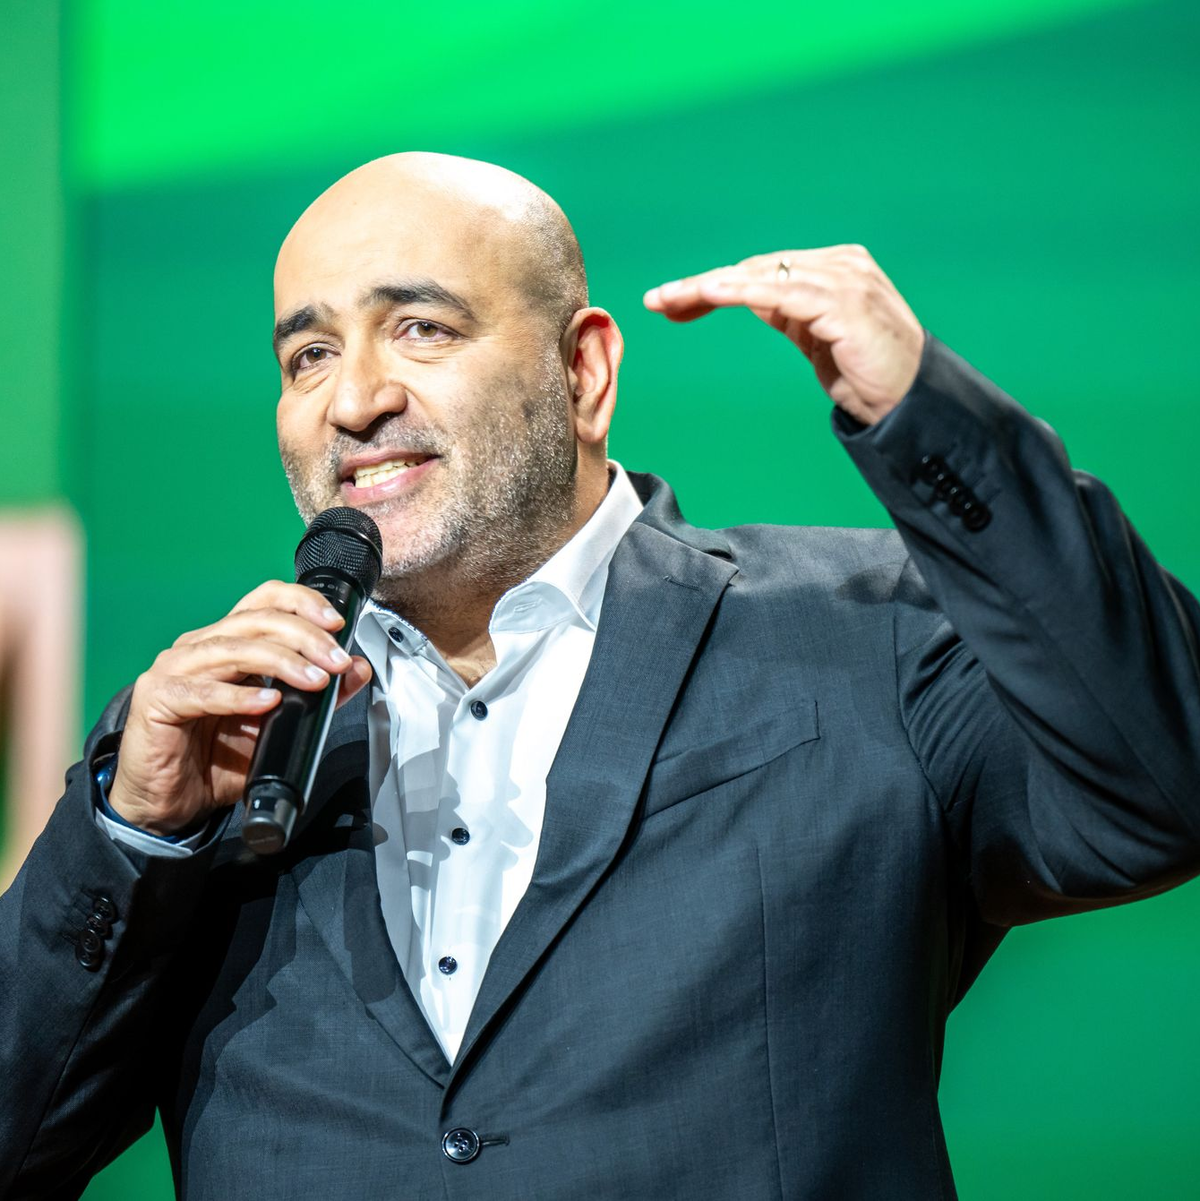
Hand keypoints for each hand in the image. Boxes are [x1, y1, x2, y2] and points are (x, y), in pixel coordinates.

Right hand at [108, 582, 372, 835]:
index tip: (336, 624)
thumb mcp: (281, 724)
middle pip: (256, 621)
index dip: (302, 602)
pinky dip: (239, 696)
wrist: (171, 801)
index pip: (264, 600)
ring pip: (235, 649)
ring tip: (315, 681)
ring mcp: (174, 669)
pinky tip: (268, 702)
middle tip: (336, 662)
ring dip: (283, 662)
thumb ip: (319, 695)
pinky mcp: (158, 700)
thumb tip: (357, 669)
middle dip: (306, 638)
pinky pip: (202, 691)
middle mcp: (199, 646)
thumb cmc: (217, 759)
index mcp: (227, 641)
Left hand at [643, 245, 924, 425]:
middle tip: (658, 300)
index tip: (673, 302)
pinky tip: (708, 294)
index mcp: (833, 268)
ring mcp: (845, 279)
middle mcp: (840, 264)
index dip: (716, 285)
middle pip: (756, 268)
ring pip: (761, 276)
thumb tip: (750, 297)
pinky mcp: (845, 302)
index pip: (762, 270)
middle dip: (702, 286)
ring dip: (709, 287)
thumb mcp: (817, 338)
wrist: (911, 402)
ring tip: (670, 299)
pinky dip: (740, 291)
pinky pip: (780, 291)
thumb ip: (789, 312)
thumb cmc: (868, 373)